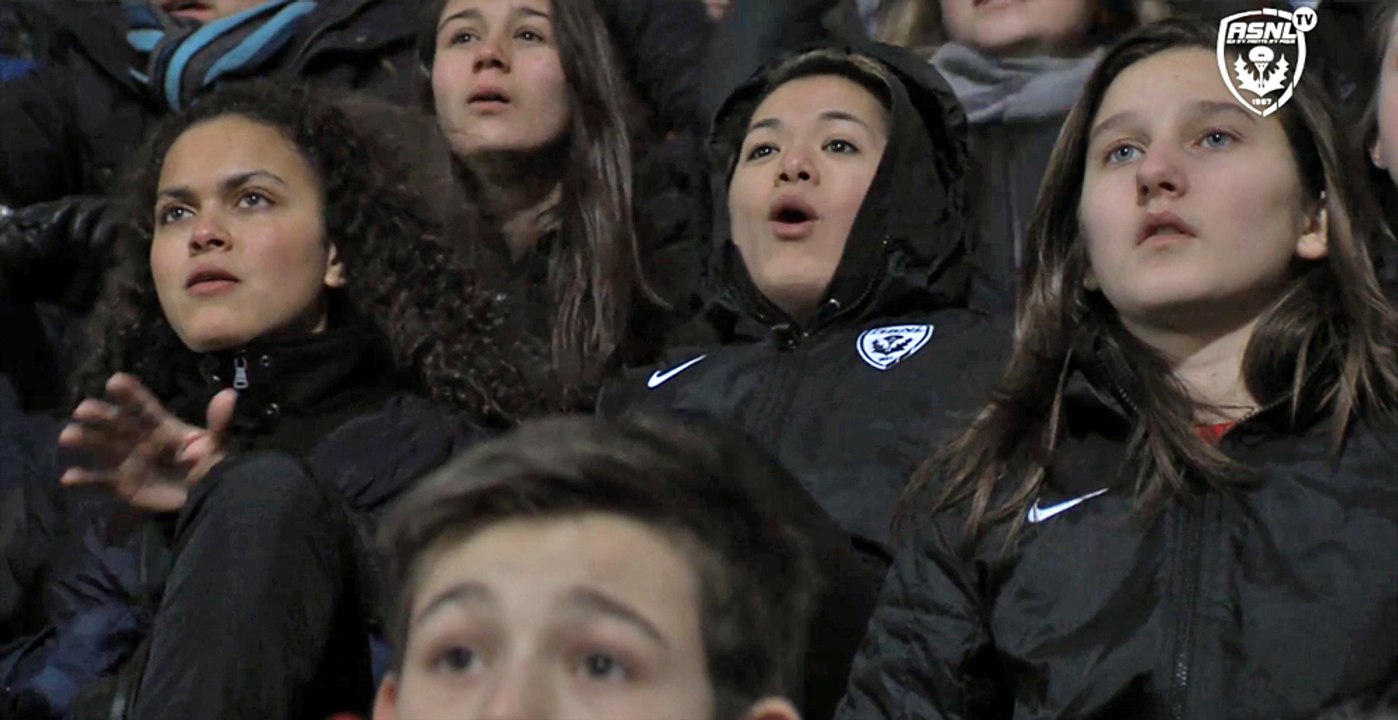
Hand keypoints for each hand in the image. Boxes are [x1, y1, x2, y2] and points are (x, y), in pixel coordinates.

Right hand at [59, 373, 236, 511]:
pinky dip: (84, 479)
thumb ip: (219, 422)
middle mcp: (140, 438)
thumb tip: (229, 394)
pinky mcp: (122, 484)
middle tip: (83, 408)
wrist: (207, 497)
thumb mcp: (218, 444)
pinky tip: (68, 477)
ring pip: (103, 447)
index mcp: (162, 426)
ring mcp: (129, 460)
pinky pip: (100, 481)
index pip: (144, 406)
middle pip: (118, 424)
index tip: (115, 381)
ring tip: (68, 435)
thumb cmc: (210, 465)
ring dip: (85, 440)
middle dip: (101, 415)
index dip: (131, 393)